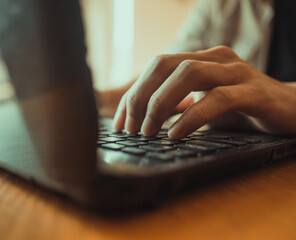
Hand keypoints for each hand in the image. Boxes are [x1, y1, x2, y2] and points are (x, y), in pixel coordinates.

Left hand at [112, 46, 295, 137]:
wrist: (293, 110)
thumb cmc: (243, 110)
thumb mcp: (204, 106)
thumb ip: (179, 107)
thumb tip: (143, 122)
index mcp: (201, 60)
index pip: (156, 68)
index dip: (133, 94)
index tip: (120, 123)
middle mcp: (216, 59)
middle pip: (165, 65)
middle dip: (140, 97)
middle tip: (130, 129)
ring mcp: (236, 72)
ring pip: (188, 74)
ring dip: (161, 104)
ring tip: (148, 132)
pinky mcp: (255, 92)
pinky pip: (218, 99)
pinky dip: (192, 117)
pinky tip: (176, 134)